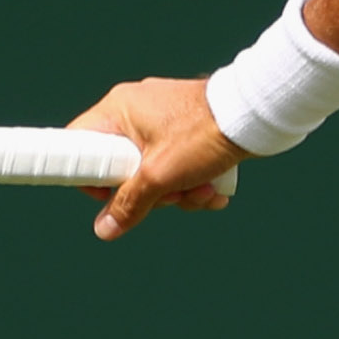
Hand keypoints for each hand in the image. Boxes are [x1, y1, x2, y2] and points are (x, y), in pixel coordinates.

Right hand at [68, 79, 247, 241]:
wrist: (256, 116)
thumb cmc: (204, 134)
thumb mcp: (160, 175)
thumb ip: (129, 204)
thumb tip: (104, 229)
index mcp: (120, 109)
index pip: (81, 144)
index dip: (90, 175)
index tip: (108, 195)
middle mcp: (137, 110)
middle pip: (123, 167)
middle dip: (153, 192)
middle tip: (171, 193)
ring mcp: (164, 120)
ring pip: (155, 172)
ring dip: (180, 192)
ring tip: (203, 189)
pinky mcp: (187, 131)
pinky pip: (177, 165)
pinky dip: (194, 181)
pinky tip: (215, 188)